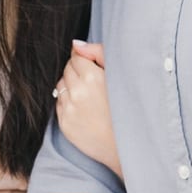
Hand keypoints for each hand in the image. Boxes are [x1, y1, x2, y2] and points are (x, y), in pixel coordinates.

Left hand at [56, 41, 119, 177]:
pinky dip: (69, 102)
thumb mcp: (121, 76)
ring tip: (91, 97)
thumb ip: (98, 53)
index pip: (76, 57)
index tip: (94, 67)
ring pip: (61, 85)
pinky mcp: (64, 123)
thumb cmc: (132, 109)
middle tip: (95, 84)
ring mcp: (69, 109)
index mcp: (93, 78)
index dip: (85, 60)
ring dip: (71, 86)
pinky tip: (86, 109)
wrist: (130, 147)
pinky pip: (59, 103)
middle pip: (67, 70)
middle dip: (78, 72)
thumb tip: (76, 44)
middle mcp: (77, 93)